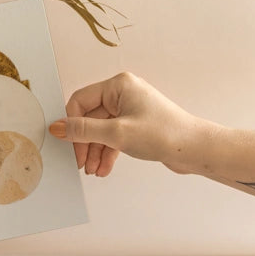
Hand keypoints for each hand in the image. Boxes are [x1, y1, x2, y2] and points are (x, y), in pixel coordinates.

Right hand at [49, 72, 207, 176]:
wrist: (196, 149)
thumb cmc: (164, 134)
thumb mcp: (116, 133)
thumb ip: (83, 131)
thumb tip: (58, 127)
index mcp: (118, 85)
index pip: (81, 101)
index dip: (71, 123)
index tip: (66, 143)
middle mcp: (124, 93)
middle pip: (90, 118)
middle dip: (85, 143)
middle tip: (80, 162)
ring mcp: (131, 109)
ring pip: (101, 130)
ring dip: (95, 151)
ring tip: (93, 170)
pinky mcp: (136, 125)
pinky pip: (113, 137)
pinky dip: (107, 152)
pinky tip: (104, 168)